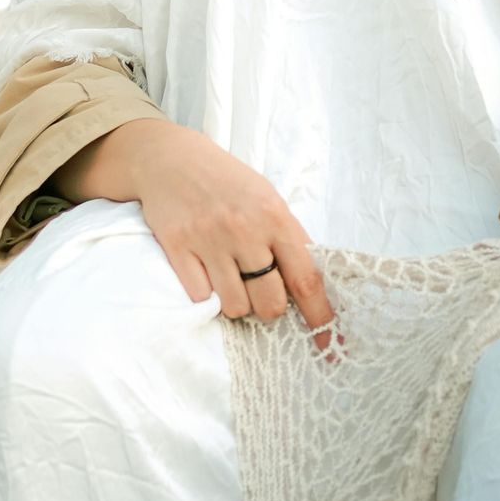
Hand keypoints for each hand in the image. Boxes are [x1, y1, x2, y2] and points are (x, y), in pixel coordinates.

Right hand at [58, 117, 334, 331]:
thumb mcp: (266, 197)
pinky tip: (204, 270)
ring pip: (236, 307)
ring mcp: (208, 239)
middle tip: (259, 290)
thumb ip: (288, 236)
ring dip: (236, 302)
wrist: (169, 158)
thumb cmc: (225, 181)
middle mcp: (244, 230)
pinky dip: (205, 293)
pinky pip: (201, 297)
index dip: (320, 316)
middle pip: (270, 304)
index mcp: (274, 216)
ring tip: (230, 277)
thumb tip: (311, 285)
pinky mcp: (177, 247)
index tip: (330, 343)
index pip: (306, 279)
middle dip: (269, 308)